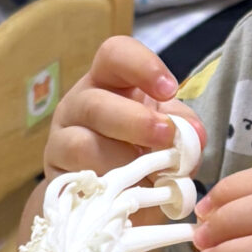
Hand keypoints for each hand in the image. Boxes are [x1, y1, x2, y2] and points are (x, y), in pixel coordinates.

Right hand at [44, 36, 205, 182]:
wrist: (106, 197)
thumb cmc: (140, 153)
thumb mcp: (166, 133)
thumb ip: (183, 129)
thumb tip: (195, 136)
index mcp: (108, 82)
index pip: (115, 54)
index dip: (142, 66)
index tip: (169, 89)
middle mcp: (79, 104)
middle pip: (95, 102)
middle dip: (136, 122)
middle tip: (167, 138)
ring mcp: (61, 140)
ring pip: (82, 145)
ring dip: (122, 163)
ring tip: (152, 178)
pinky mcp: (55, 176)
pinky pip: (77, 181)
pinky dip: (109, 190)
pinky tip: (130, 196)